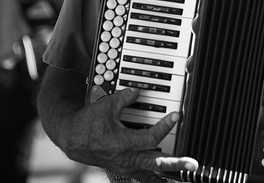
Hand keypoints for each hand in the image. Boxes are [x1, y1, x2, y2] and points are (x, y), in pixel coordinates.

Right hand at [67, 87, 197, 181]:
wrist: (71, 137)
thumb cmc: (88, 123)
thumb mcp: (107, 105)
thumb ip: (125, 97)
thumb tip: (139, 90)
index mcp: (123, 143)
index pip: (151, 138)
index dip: (166, 126)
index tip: (177, 116)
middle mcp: (126, 158)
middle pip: (156, 163)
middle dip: (176, 164)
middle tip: (192, 163)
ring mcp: (124, 165)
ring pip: (150, 173)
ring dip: (167, 173)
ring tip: (184, 174)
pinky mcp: (122, 167)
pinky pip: (141, 177)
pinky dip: (153, 178)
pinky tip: (163, 179)